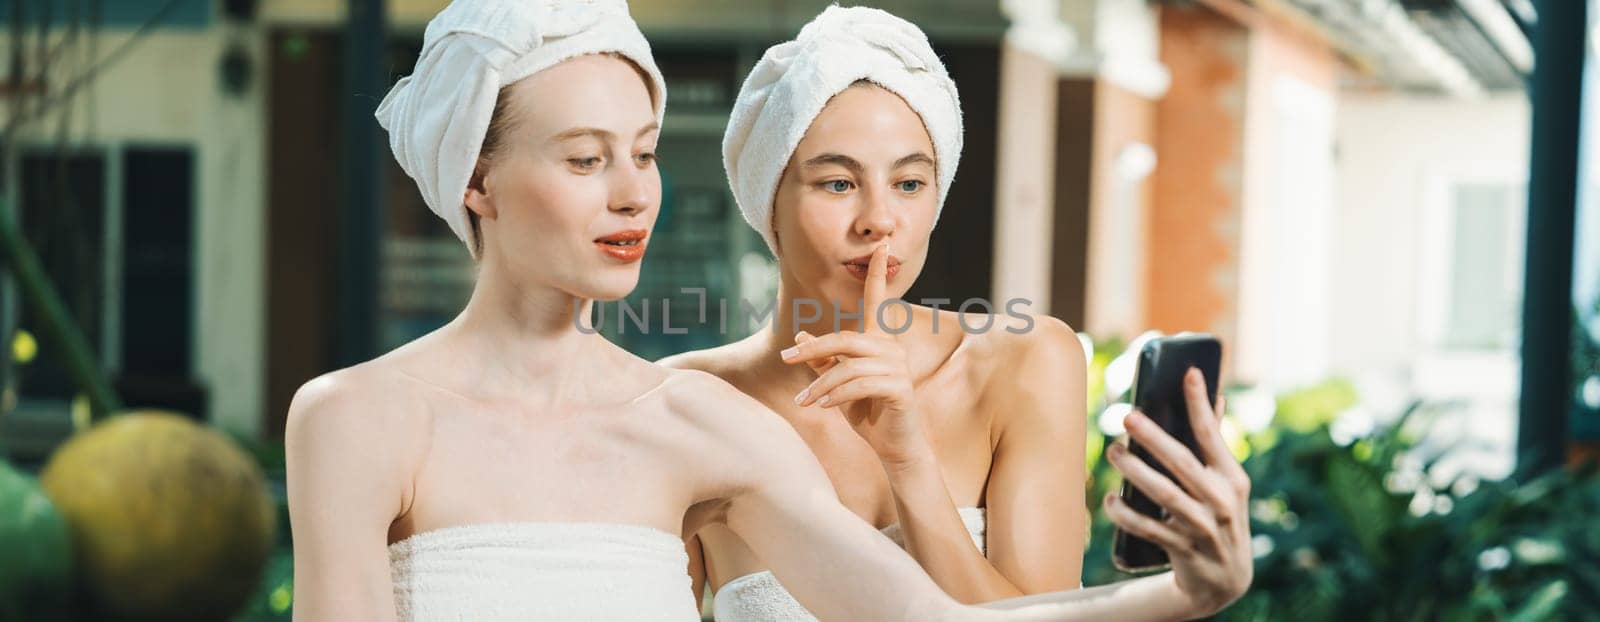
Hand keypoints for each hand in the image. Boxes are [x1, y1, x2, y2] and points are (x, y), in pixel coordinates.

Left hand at [780, 242, 927, 468]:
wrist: (894, 446)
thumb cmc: (867, 412)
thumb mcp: (837, 385)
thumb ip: (823, 360)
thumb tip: (800, 336)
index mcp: (878, 341)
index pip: (878, 301)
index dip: (878, 272)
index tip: (883, 243)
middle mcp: (890, 348)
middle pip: (845, 339)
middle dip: (813, 349)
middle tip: (786, 359)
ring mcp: (898, 368)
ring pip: (847, 366)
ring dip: (820, 385)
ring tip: (803, 401)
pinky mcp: (900, 388)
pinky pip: (858, 385)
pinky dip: (835, 396)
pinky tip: (823, 407)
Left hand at [1102, 368, 1252, 615]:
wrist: (1224, 581)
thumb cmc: (1220, 518)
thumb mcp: (1227, 484)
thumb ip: (1215, 444)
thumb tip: (1214, 395)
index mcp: (1232, 478)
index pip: (1213, 436)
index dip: (1200, 405)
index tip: (1189, 374)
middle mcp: (1221, 501)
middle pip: (1183, 463)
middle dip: (1154, 438)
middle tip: (1127, 417)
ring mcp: (1203, 527)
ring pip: (1164, 495)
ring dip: (1135, 472)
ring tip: (1113, 453)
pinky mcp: (1183, 549)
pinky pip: (1148, 529)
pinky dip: (1126, 515)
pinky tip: (1110, 500)